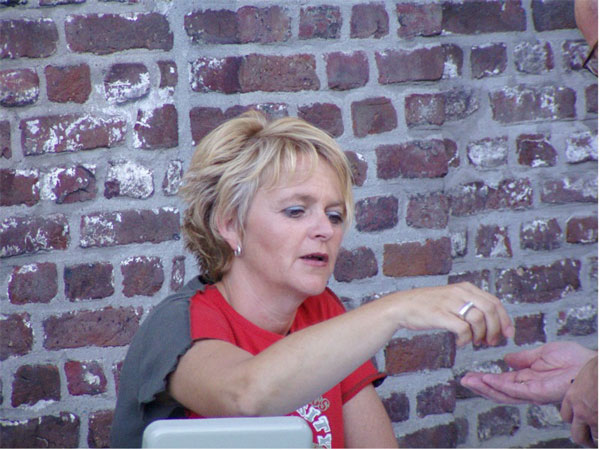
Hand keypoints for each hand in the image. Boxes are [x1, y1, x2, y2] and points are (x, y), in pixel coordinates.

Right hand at [394, 282, 514, 347]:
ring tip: (474, 342)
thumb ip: (470, 305)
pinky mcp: (440, 314)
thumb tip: (492, 322)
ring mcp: (450, 303)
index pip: (495, 302)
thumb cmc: (427, 306)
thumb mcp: (452, 299)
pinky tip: (460, 342)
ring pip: (479, 319)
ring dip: (480, 336)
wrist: (402, 306)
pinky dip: (465, 339)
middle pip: (490, 310)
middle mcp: (460, 292)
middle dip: (496, 330)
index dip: (505, 320)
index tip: (509, 334)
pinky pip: (462, 329)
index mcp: (465, 288)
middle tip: (491, 342)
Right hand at [461, 341, 596, 404]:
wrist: (587, 364)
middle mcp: (527, 388)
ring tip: (469, 381)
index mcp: (527, 379)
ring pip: (502, 394)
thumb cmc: (572, 359)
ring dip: (484, 388)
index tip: (471, 375)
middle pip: (498, 391)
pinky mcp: (536, 392)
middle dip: (480, 386)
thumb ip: (523, 358)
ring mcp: (531, 392)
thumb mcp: (541, 353)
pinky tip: (485, 379)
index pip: (502, 382)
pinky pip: (513, 390)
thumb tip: (507, 358)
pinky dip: (497, 385)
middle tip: (464, 381)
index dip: (485, 379)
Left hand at [561, 355, 597, 446]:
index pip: (566, 416)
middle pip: (576, 434)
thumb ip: (585, 385)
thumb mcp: (588, 373)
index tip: (581, 419)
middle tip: (591, 438)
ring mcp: (594, 419)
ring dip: (597, 439)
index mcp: (573, 397)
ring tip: (599, 438)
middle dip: (584, 437)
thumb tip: (591, 387)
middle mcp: (581, 412)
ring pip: (592, 439)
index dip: (574, 419)